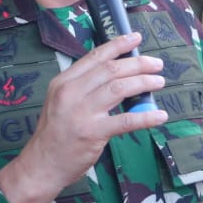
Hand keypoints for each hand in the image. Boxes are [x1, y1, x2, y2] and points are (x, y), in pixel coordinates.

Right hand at [0, 33, 168, 202]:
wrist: (42, 165)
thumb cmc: (55, 134)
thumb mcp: (60, 101)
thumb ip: (83, 87)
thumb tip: (116, 76)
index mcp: (63, 82)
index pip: (95, 57)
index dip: (118, 45)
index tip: (136, 38)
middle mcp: (71, 93)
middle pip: (111, 69)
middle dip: (138, 63)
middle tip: (156, 64)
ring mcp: (82, 112)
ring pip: (119, 88)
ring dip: (144, 83)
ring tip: (159, 82)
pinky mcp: (93, 133)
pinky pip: (126, 120)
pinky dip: (146, 116)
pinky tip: (160, 115)